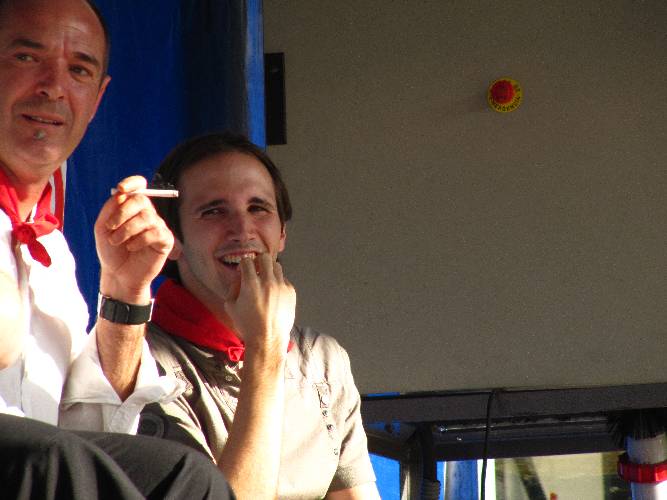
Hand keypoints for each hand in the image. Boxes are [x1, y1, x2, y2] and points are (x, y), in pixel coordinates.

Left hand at [94, 176, 173, 302]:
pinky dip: (139, 240)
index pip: (139, 186)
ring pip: (147, 217)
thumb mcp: (102, 227)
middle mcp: (147, 214)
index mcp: (132, 207)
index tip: (121, 189)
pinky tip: (132, 248)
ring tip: (117, 241)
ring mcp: (157, 226)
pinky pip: (155, 233)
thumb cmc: (111, 251)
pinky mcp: (165, 241)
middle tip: (110, 227)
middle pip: (141, 200)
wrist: (117, 275)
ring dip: (127, 230)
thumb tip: (122, 194)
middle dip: (122, 213)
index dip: (133, 182)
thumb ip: (110, 209)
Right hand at [224, 253, 295, 358]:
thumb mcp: (231, 306)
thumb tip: (239, 275)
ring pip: (277, 266)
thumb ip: (233, 287)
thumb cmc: (247, 324)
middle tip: (256, 270)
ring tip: (265, 281)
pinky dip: (278, 282)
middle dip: (258, 261)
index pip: (247, 261)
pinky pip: (284, 279)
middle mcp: (268, 281)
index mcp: (251, 284)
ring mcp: (281, 286)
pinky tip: (274, 294)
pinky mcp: (291, 292)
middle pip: (265, 257)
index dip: (243, 264)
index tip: (243, 271)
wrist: (268, 339)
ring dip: (269, 270)